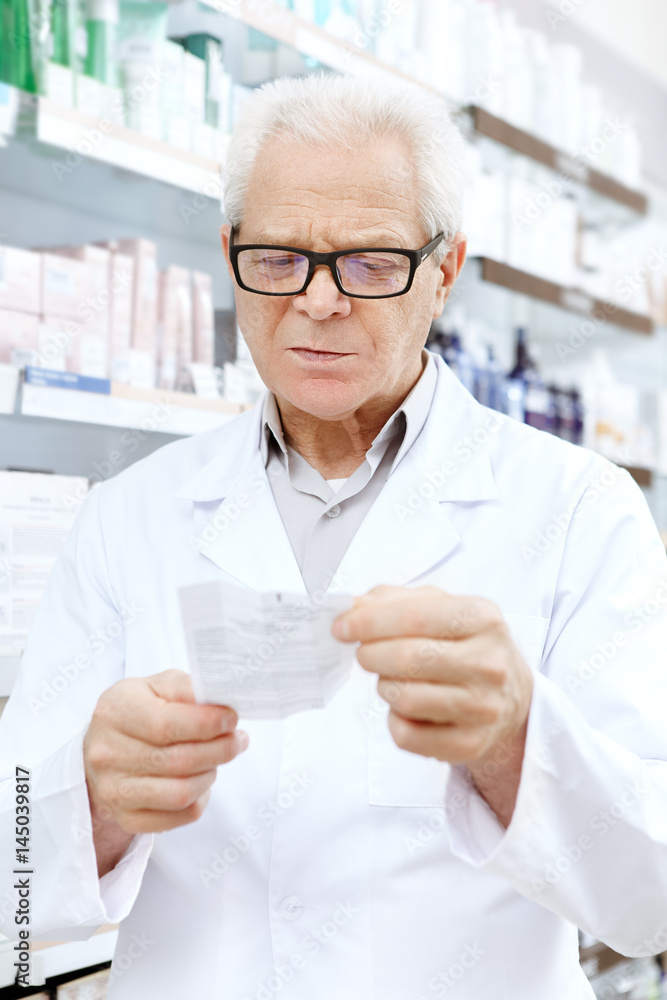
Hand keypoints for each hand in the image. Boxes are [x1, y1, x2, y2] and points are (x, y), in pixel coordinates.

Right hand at [84, 669, 248, 835]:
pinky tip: (202, 779)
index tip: (232, 719)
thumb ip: (187, 689)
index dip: (206, 724)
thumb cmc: (141, 709)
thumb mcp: (159, 685)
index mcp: (115, 712)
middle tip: (238, 739)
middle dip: (220, 750)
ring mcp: (114, 790)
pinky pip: (180, 816)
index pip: (166, 724)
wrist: (107, 745)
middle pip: (179, 761)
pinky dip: (201, 798)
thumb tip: (219, 703)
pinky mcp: (127, 817)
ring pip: (182, 793)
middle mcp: (107, 754)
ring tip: (218, 757)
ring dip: (211, 774)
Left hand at [332, 586, 533, 822]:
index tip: (341, 627)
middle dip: (371, 654)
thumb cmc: (464, 645)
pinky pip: (408, 736)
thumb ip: (394, 602)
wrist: (510, 697)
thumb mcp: (440, 608)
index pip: (414, 616)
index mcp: (483, 618)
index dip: (368, 621)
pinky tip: (406, 709)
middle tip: (364, 654)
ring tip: (393, 679)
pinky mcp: (470, 744)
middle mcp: (490, 662)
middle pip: (407, 658)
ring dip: (385, 687)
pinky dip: (395, 721)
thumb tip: (353, 609)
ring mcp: (483, 707)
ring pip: (405, 698)